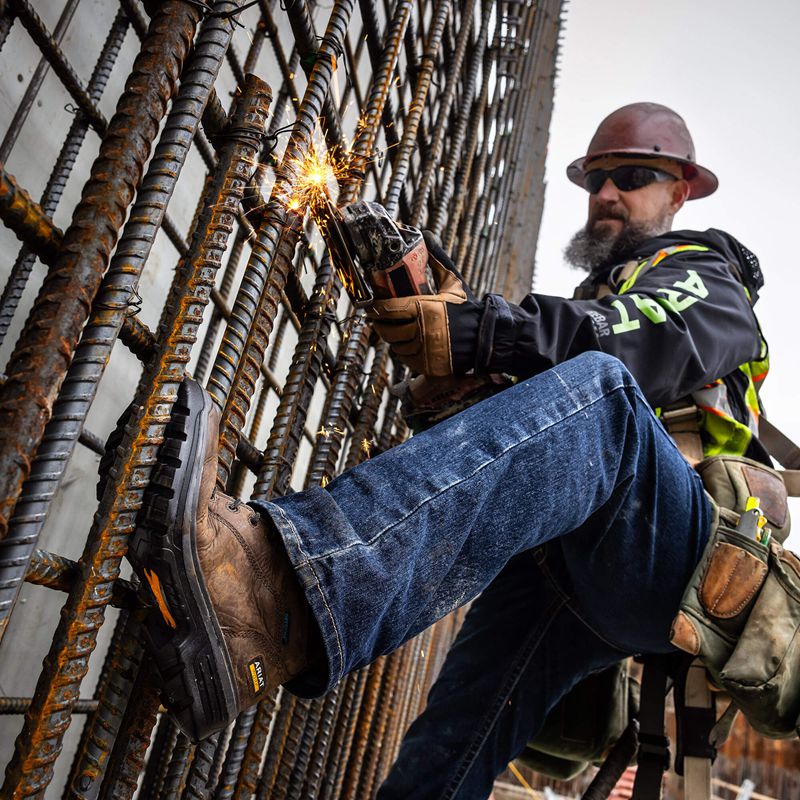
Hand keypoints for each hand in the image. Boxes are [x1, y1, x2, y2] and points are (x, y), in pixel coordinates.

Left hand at [367, 234, 479, 376]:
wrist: (486, 337)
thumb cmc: (468, 309)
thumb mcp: (453, 282)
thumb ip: (436, 259)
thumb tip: (425, 234)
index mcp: (425, 308)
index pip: (389, 309)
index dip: (376, 308)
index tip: (372, 306)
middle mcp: (423, 330)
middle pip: (388, 329)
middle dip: (380, 324)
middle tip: (378, 319)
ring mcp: (424, 350)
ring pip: (395, 345)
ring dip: (392, 339)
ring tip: (394, 331)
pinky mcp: (428, 365)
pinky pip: (406, 359)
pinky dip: (403, 352)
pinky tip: (407, 344)